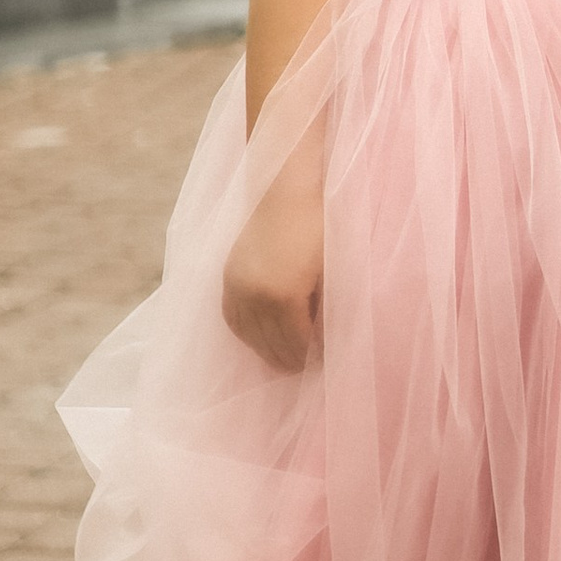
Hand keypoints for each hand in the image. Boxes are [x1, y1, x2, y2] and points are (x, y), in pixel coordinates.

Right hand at [222, 192, 324, 370]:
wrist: (284, 190)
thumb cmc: (318, 227)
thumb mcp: (331, 270)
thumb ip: (325, 308)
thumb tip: (324, 339)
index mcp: (284, 296)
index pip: (296, 343)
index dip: (311, 357)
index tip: (322, 363)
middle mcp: (254, 296)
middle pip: (270, 344)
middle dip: (289, 359)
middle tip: (305, 369)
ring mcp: (237, 287)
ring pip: (248, 336)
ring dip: (265, 351)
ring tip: (282, 360)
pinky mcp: (228, 277)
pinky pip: (231, 318)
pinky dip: (245, 334)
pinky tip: (258, 339)